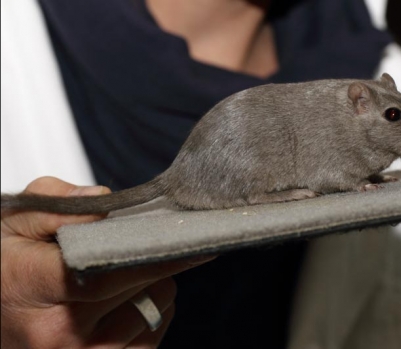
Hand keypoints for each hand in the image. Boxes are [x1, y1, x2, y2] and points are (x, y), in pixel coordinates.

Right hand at [1, 177, 215, 347]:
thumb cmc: (8, 270)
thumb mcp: (14, 224)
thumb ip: (56, 204)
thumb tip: (103, 198)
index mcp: (33, 289)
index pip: (106, 273)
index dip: (153, 255)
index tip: (190, 239)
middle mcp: (60, 333)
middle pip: (139, 284)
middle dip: (148, 255)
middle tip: (132, 244)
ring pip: (155, 305)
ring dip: (152, 282)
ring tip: (122, 275)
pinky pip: (155, 331)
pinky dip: (152, 309)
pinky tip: (127, 300)